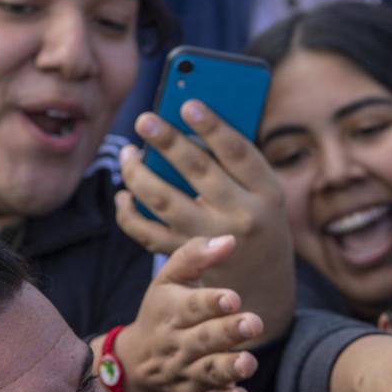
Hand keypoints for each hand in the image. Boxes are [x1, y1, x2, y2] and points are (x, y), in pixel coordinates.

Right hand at [102, 234, 260, 391]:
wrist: (134, 368)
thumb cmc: (161, 315)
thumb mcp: (168, 281)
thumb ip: (195, 256)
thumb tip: (230, 240)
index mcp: (172, 312)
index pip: (190, 307)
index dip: (210, 303)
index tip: (232, 297)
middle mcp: (178, 345)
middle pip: (202, 340)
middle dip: (227, 333)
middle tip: (253, 324)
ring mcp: (186, 375)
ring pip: (207, 373)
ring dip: (228, 369)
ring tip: (248, 362)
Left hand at [117, 102, 294, 341]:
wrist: (265, 287)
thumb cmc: (261, 223)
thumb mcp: (266, 193)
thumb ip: (237, 162)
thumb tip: (188, 120)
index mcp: (268, 194)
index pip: (238, 152)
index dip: (212, 126)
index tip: (187, 104)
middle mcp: (242, 218)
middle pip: (199, 172)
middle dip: (167, 142)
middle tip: (143, 120)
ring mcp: (213, 242)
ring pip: (166, 201)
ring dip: (139, 175)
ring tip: (127, 154)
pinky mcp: (189, 260)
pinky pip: (149, 235)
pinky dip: (129, 215)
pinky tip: (123, 195)